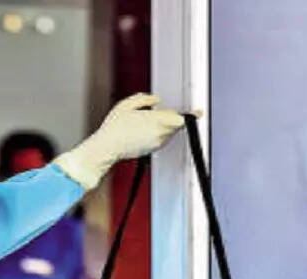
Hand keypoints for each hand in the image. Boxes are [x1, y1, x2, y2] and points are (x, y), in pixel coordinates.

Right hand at [53, 94, 185, 189]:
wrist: (107, 148)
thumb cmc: (114, 128)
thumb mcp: (126, 105)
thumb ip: (144, 99)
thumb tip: (154, 100)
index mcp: (156, 121)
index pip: (180, 118)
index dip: (191, 115)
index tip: (198, 112)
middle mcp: (160, 134)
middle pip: (175, 124)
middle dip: (171, 117)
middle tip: (158, 114)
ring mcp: (157, 143)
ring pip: (169, 131)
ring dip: (163, 126)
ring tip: (145, 122)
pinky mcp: (153, 150)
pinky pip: (161, 138)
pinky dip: (157, 133)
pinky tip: (142, 131)